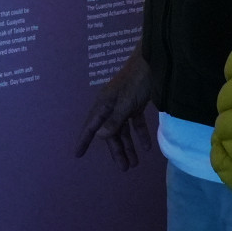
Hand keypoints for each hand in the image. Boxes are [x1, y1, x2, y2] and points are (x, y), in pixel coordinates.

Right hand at [74, 51, 153, 170]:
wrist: (153, 62)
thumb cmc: (136, 81)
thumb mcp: (125, 103)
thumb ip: (114, 120)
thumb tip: (100, 136)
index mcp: (104, 105)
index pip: (91, 126)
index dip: (84, 140)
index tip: (78, 154)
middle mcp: (111, 107)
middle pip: (110, 133)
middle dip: (117, 150)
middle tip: (124, 168)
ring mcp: (124, 106)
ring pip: (124, 130)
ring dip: (129, 146)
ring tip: (135, 163)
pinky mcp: (136, 104)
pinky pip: (136, 123)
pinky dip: (141, 134)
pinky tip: (147, 147)